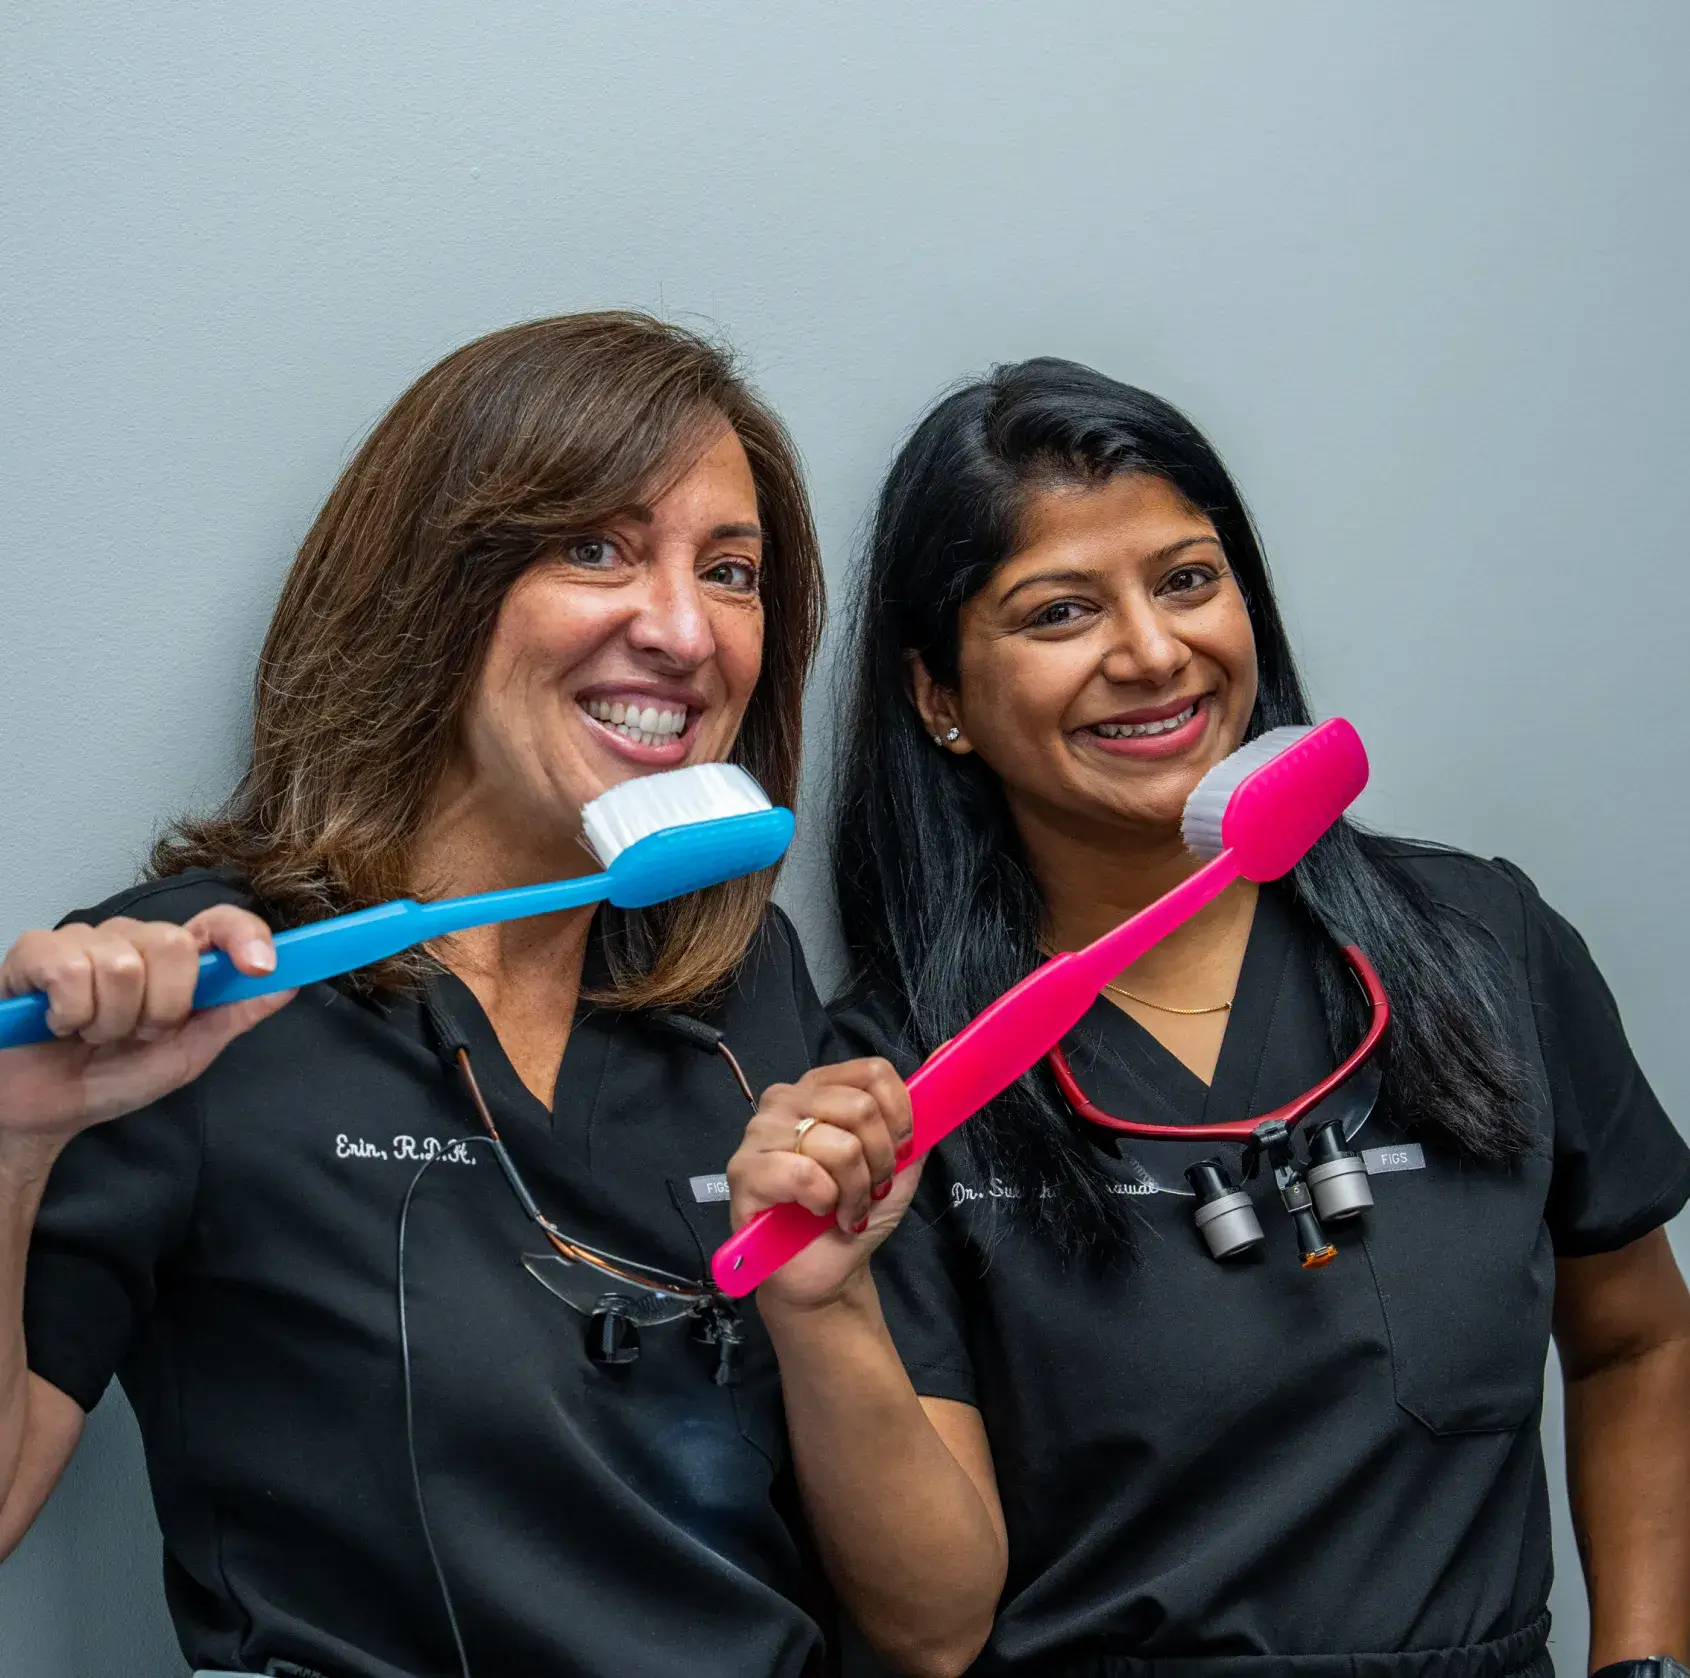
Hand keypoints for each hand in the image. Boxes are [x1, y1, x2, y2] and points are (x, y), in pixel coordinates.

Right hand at [0, 906, 294, 1149]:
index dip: (245, 934)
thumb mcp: (185, 1055)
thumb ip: (232, 1017)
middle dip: (160, 1008)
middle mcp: (133, 939)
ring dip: (110, 1020)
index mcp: (175, 960)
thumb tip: (287, 985)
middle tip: (135, 1034)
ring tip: (91, 1035)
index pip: (219, 922)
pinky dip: (69, 1013)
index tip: (261, 967)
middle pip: (173, 945)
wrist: (42, 1113)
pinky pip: (69, 971)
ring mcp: (82, 940)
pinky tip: (57, 1024)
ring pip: (122, 966)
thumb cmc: (110, 1076)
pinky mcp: (34, 953)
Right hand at [726, 1057, 920, 1309]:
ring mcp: (760, 1132)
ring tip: (844, 1207)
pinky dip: (825, 1201)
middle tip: (869, 1188)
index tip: (898, 1152)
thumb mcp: (899, 1160)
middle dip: (879, 1160)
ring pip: (837, 1144)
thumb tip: (948, 1051)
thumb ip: (918, 1110)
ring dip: (855, 1189)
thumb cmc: (855, 1211)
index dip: (899, 1117)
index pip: (872, 1072)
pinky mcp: (745, 1170)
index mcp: (821, 1087)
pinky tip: (818, 1214)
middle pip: (859, 1107)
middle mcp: (786, 1100)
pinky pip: (804, 1173)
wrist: (826, 1269)